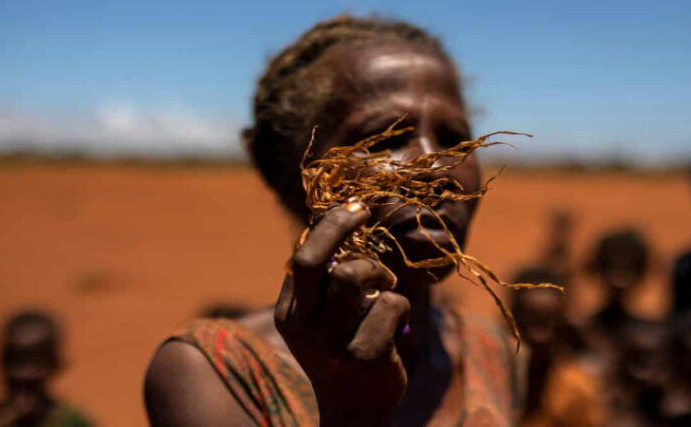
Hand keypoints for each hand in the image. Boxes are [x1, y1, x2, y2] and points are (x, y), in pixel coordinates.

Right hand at [274, 201, 409, 425]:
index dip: (329, 227)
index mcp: (289, 313)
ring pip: (354, 275)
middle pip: (314, 259)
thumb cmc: (342, 353)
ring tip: (386, 285)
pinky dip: (401, 303)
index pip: (302, 257)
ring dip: (379, 272)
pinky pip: (390, 303)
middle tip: (363, 211)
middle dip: (340, 225)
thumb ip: (322, 285)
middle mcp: (304, 327)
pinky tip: (398, 320)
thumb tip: (337, 224)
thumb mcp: (320, 321)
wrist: (355, 411)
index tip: (353, 210)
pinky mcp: (366, 354)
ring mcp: (333, 343)